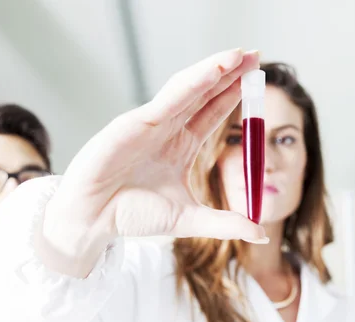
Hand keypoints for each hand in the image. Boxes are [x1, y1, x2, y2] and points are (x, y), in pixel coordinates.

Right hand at [41, 49, 267, 276]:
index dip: (235, 94)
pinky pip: (167, 100)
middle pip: (204, 93)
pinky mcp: (134, 123)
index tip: (258, 78)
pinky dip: (190, 84)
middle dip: (230, 73)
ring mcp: (152, 123)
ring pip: (187, 89)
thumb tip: (261, 233)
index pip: (214, 112)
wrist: (93, 219)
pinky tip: (213, 71)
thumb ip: (225, 223)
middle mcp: (169, 128)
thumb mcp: (189, 219)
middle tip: (255, 55)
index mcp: (181, 144)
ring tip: (239, 55)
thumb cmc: (132, 214)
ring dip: (213, 70)